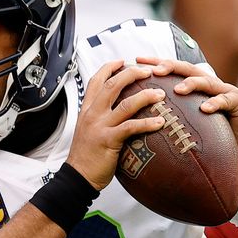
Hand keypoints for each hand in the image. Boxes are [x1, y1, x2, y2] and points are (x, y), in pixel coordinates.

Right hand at [66, 60, 165, 190]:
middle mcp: (92, 113)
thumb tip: (117, 110)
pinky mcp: (109, 140)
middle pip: (113, 85)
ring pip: (125, 104)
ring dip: (145, 96)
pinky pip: (131, 127)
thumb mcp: (89, 129)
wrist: (77, 176)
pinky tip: (161, 122)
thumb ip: (100, 117)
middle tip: (148, 71)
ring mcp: (100, 126)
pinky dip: (148, 123)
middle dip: (132, 74)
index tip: (123, 60)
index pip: (96, 80)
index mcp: (87, 109)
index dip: (110, 67)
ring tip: (160, 94)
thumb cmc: (86, 155)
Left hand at [136, 57, 237, 154]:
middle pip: (189, 69)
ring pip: (206, 82)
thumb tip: (144, 116)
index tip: (138, 61)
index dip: (157, 63)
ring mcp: (226, 91)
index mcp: (197, 84)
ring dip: (191, 84)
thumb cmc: (216, 129)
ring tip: (177, 89)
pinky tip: (204, 108)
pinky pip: (225, 101)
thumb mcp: (193, 119)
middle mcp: (210, 83)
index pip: (175, 69)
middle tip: (155, 70)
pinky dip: (215, 103)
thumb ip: (176, 112)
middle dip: (171, 67)